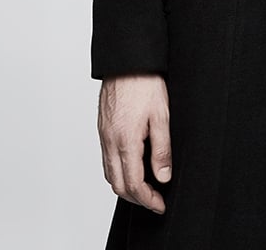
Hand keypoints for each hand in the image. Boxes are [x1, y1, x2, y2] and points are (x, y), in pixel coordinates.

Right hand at [98, 73, 170, 212]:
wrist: (127, 61)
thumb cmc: (145, 83)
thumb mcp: (162, 115)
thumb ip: (162, 149)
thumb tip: (163, 176)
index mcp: (126, 140)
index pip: (134, 183)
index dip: (148, 199)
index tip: (160, 204)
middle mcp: (110, 141)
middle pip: (118, 184)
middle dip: (136, 198)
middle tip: (155, 200)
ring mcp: (104, 135)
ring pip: (109, 173)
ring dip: (125, 186)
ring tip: (145, 187)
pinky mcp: (102, 128)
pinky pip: (106, 159)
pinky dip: (117, 170)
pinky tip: (131, 166)